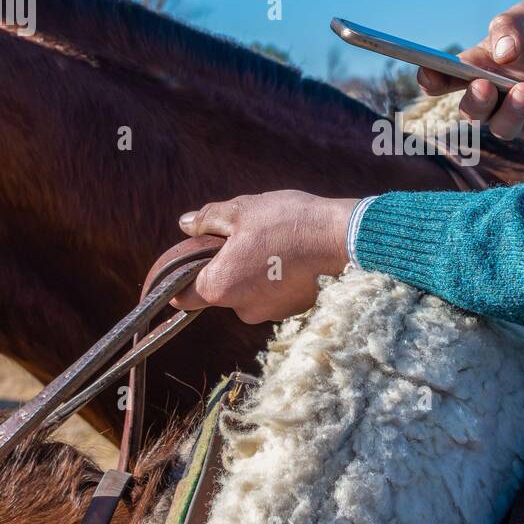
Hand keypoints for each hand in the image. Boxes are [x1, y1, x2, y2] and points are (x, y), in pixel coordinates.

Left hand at [172, 191, 358, 323]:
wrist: (342, 238)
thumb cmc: (287, 223)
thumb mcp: (241, 211)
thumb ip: (207, 219)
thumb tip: (186, 224)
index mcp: (220, 287)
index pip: (183, 296)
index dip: (181, 279)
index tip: (189, 262)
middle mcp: (243, 309)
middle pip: (221, 291)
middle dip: (227, 267)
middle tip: (243, 238)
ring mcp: (271, 313)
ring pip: (250, 292)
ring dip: (254, 272)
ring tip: (274, 243)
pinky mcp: (295, 311)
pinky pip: (275, 294)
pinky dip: (278, 278)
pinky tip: (292, 255)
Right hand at [417, 0, 523, 141]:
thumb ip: (510, 24)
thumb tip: (501, 53)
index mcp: (478, 68)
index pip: (444, 80)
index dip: (431, 79)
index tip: (429, 74)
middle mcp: (493, 98)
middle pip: (470, 112)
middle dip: (474, 101)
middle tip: (485, 85)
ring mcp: (518, 118)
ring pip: (503, 127)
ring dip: (513, 110)